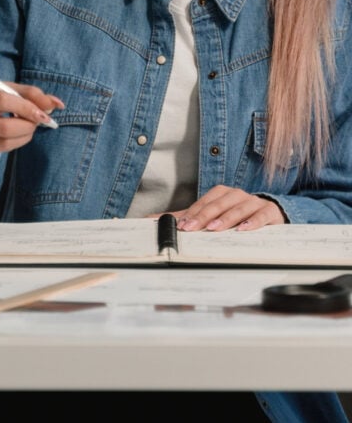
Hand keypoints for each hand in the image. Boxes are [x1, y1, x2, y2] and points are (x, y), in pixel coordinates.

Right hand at [0, 81, 63, 153]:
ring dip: (24, 137)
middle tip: (38, 121)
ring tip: (29, 127)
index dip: (28, 108)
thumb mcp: (1, 86)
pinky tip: (16, 134)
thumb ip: (29, 93)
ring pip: (2, 143)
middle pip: (4, 127)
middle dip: (28, 126)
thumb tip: (57, 104)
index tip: (45, 114)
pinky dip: (14, 143)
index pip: (3, 101)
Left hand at [149, 185, 285, 230]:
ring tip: (214, 228)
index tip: (182, 226)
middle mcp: (236, 195)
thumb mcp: (211, 215)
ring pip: (239, 208)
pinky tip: (244, 229)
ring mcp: (253, 202)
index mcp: (221, 194)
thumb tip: (152, 219)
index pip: (205, 203)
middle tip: (192, 228)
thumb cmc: (237, 214)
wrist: (271, 213)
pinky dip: (253, 221)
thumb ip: (185, 217)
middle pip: (219, 204)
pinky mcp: (269, 211)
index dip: (193, 213)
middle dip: (204, 216)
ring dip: (226, 218)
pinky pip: (261, 214)